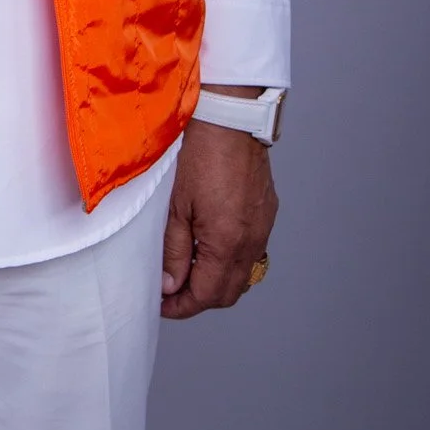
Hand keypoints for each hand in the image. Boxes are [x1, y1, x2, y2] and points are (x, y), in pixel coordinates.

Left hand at [160, 107, 277, 320]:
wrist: (231, 122)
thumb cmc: (200, 157)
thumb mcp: (176, 207)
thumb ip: (174, 251)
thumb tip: (170, 285)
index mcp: (226, 243)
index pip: (206, 295)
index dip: (181, 306)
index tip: (162, 306)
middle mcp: (251, 242)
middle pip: (227, 293)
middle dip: (198, 299)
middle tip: (172, 291)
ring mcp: (263, 229)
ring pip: (242, 276)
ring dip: (216, 282)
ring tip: (188, 270)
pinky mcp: (267, 216)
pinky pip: (252, 254)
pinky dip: (230, 262)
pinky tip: (209, 247)